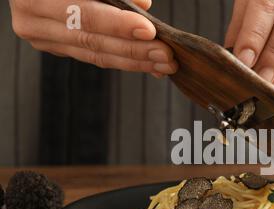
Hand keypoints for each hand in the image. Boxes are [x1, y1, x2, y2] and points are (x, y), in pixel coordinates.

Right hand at [9, 0, 177, 77]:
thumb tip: (144, 5)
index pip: (84, 14)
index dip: (118, 24)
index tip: (149, 31)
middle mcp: (33, 20)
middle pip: (92, 40)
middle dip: (134, 50)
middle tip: (166, 56)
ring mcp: (42, 38)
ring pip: (95, 54)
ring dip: (134, 62)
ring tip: (163, 65)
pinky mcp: (55, 47)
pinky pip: (93, 57)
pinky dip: (123, 61)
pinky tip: (148, 64)